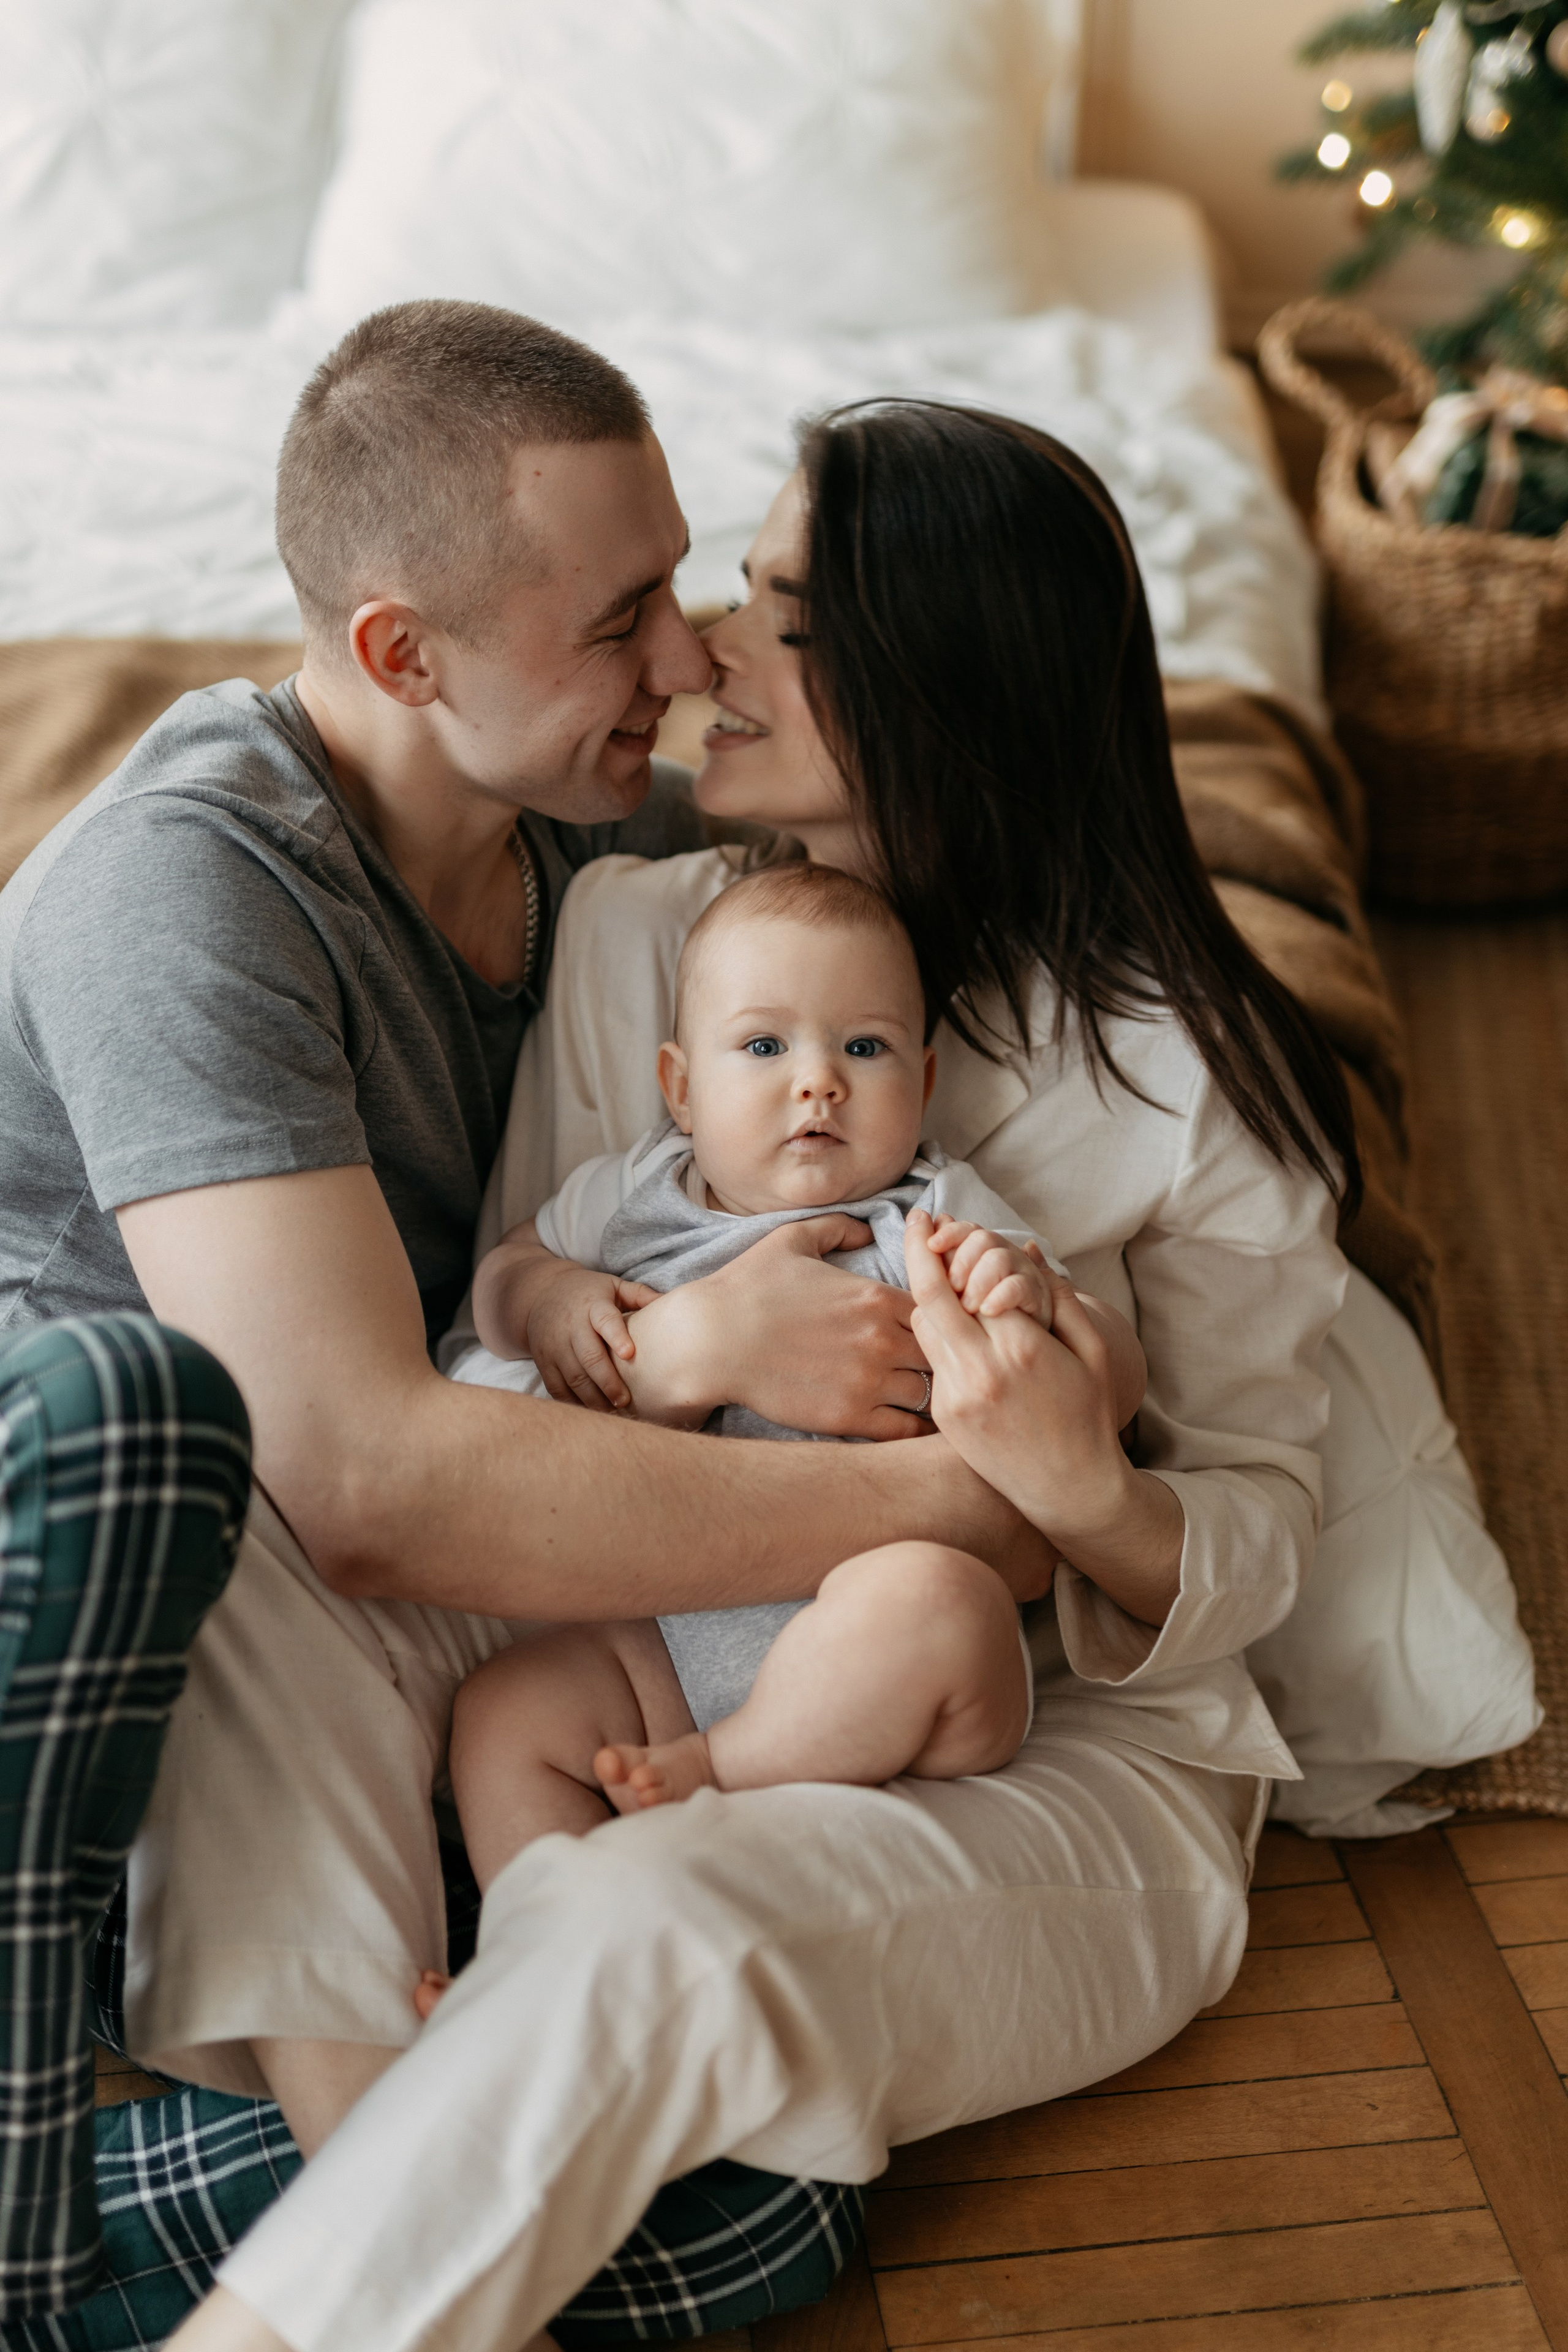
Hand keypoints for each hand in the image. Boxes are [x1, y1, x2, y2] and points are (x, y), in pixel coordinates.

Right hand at [517, 1259, 661, 1411]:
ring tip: (613, 1413)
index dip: (617, 1337)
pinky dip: (573, 1403)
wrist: (540, 1294)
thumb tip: (669, 1302)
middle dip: (608, 1382)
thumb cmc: (587, 1292)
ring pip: (574, 1378)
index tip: (629, 1354)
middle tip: (625, 1401)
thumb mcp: (612, 1285)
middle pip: (589, 1358)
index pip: (605, 1321)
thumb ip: (639, 1294)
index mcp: (593, 1306)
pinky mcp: (543, 1361)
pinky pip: (557, 1388)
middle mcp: (571, 1326)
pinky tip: (591, 1413)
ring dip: (593, 1398)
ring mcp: (554, 1346)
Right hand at [621, 1213, 932, 1439]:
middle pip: (944, 1352)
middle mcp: (881, 1338)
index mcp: (875, 1296)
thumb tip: (868, 1228)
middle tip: (937, 1367)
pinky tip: (908, 1425)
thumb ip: (837, 1229)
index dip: (942, 1320)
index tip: (932, 1328)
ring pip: (930, 1392)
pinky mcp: (849, 1417)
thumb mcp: (792, 1241)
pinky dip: (913, 1429)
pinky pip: (905, 1430)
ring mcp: (868, 1380)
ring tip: (927, 1399)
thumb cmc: (748, 1288)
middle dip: (944, 1359)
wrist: (711, 1340)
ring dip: (931, 1395)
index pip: (939, 1309)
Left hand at [904, 1208, 1180, 1624]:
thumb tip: (1029, 1249)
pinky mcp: (943, 1416)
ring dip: (927, 1294)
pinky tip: (952, 1321)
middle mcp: (981, 1371)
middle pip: (931, 1296)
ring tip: (934, 1266)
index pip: (974, 1280)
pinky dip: (938, 1334)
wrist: (1070, 1492)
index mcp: (1023, 1350)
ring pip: (923, 1326)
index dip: (959, 1247)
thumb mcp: (1095, 1353)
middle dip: (920, 1252)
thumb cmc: (1090, 1418)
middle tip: (917, 1221)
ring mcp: (956, 1396)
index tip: (944, 1220)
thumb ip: (1062, 1297)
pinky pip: (931, 1360)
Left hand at [926, 1217, 1055, 1322]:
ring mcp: (1024, 1276)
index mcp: (983, 1255)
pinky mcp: (1039, 1299)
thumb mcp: (961, 1300)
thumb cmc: (987, 1329)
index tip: (932, 1244)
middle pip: (981, 1238)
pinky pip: (1018, 1287)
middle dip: (960, 1258)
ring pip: (997, 1258)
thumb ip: (944, 1275)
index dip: (947, 1233)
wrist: (1028, 1357)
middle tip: (951, 1286)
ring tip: (967, 1307)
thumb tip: (929, 1240)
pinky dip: (999, 1295)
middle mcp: (1005, 1257)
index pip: (965, 1231)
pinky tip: (987, 1310)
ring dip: (977, 1281)